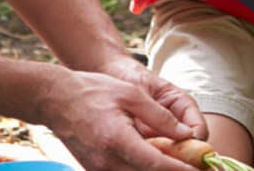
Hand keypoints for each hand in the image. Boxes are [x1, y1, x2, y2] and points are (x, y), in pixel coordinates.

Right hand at [36, 68, 200, 170]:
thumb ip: (160, 116)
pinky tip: (155, 161)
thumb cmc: (93, 91)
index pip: (156, 165)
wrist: (54, 100)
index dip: (180, 170)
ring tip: (177, 162)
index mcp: (117, 140)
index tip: (199, 168)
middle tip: (193, 166)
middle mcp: (106, 162)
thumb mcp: (131, 95)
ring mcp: (99, 170)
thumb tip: (186, 134)